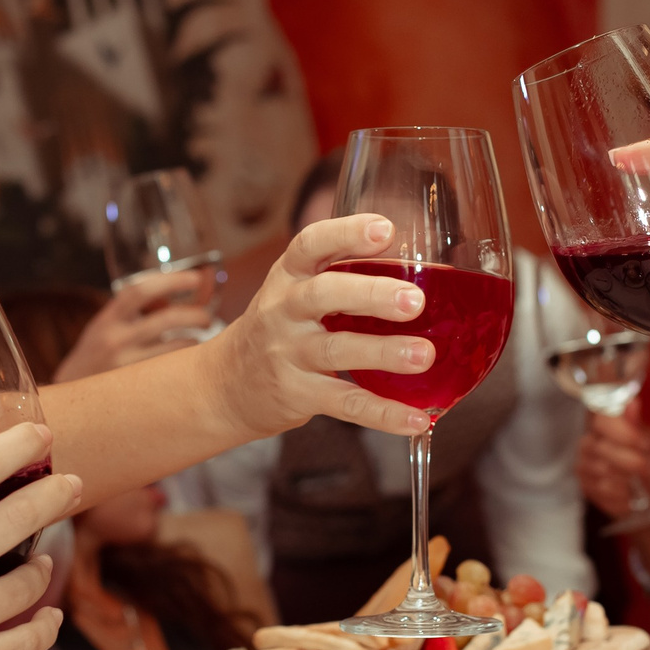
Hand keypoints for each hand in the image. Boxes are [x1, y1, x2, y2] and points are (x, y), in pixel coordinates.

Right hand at [0, 422, 74, 649]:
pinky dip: (44, 628)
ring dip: (43, 566)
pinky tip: (47, 618)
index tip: (39, 435)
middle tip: (72, 485)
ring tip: (43, 559)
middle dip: (55, 495)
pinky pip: (24, 644)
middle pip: (18, 519)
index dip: (14, 448)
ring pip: (28, 583)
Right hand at [52, 270, 213, 381]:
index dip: (172, 280)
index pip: (140, 291)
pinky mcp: (135, 389)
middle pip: (166, 319)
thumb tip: (176, 298)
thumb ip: (133, 314)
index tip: (197, 278)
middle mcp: (114, 340)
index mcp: (106, 320)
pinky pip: (173, 372)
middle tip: (207, 318)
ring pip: (176, 347)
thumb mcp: (104, 329)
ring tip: (201, 342)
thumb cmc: (95, 360)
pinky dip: (187, 363)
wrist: (67, 400)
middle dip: (195, 314)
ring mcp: (125, 366)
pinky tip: (191, 364)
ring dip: (196, 341)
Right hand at [203, 214, 432, 438]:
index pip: (311, 245)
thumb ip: (342, 275)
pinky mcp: (297, 395)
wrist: (226, 384)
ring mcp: (287, 354)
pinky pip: (344, 403)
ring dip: (383, 352)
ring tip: (423, 355)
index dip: (346, 233)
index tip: (384, 230)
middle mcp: (283, 310)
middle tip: (415, 301)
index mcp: (288, 276)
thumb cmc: (279, 328)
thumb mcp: (294, 291)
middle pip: (323, 294)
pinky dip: (382, 413)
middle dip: (371, 294)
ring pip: (336, 350)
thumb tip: (422, 267)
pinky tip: (416, 419)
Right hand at [577, 412, 649, 518]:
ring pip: (602, 471)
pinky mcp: (584, 486)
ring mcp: (584, 464)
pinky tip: (628, 493)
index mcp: (606, 425)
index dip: (621, 432)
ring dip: (626, 479)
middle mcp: (590, 442)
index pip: (602, 419)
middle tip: (644, 466)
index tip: (642, 444)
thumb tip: (632, 402)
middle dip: (628, 460)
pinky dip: (621, 494)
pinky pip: (602, 490)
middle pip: (602, 448)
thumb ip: (637, 426)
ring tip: (636, 481)